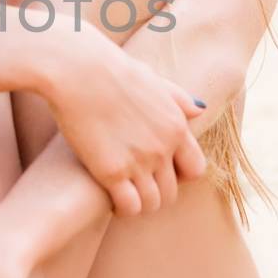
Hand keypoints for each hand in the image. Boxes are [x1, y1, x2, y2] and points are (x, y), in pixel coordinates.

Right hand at [39, 24, 206, 216]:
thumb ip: (178, 98)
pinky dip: (122, 209)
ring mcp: (139, 161)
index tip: (158, 173)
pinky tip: (110, 199)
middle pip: (172, 191)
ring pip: (152, 204)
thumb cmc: (110, 68)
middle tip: (136, 186)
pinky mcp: (111, 172)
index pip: (195, 169)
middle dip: (156, 192)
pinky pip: (129, 207)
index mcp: (176, 125)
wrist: (77, 69)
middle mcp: (163, 147)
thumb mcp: (152, 79)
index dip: (179, 177)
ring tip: (123, 195)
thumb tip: (200, 109)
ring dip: (139, 204)